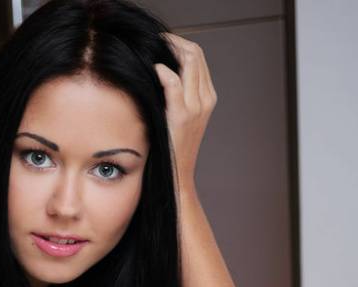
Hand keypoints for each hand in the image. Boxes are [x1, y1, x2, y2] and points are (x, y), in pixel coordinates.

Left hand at [154, 33, 217, 188]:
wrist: (177, 175)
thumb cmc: (171, 147)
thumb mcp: (178, 117)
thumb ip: (174, 96)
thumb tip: (156, 74)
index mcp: (207, 97)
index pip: (198, 57)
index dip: (179, 43)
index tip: (161, 41)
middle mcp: (206, 99)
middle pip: (195, 53)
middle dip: (173, 41)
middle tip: (154, 40)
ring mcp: (196, 106)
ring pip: (189, 61)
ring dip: (169, 49)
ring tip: (150, 49)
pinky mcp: (182, 115)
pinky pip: (173, 82)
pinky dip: (163, 70)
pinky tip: (152, 69)